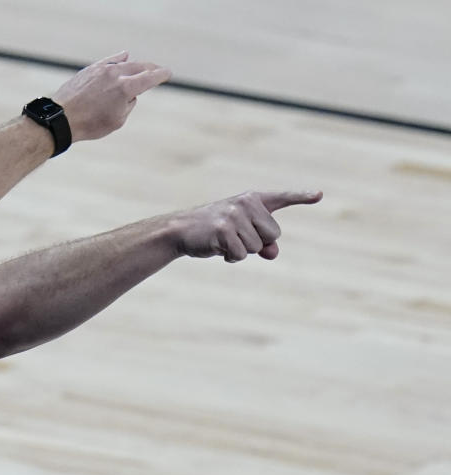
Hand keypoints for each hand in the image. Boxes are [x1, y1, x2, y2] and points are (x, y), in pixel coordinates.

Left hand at [51, 51, 171, 142]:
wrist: (62, 117)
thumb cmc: (90, 124)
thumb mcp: (117, 120)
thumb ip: (129, 104)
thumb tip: (131, 94)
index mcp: (126, 88)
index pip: (150, 77)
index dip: (162, 75)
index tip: (168, 73)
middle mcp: (116, 74)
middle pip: (140, 67)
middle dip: (151, 68)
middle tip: (158, 70)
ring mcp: (102, 70)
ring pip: (125, 63)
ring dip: (137, 65)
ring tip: (144, 66)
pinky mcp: (91, 69)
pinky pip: (109, 60)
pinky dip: (119, 58)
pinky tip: (125, 55)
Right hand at [171, 190, 322, 261]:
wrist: (178, 230)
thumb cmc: (212, 231)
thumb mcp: (240, 233)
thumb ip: (262, 242)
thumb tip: (273, 253)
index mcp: (251, 199)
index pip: (281, 198)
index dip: (301, 197)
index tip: (319, 195)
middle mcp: (245, 203)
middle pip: (273, 234)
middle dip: (257, 243)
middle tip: (233, 236)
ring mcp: (234, 216)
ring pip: (257, 247)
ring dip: (241, 251)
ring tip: (222, 241)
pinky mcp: (224, 230)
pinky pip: (241, 255)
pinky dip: (231, 257)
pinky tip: (216, 248)